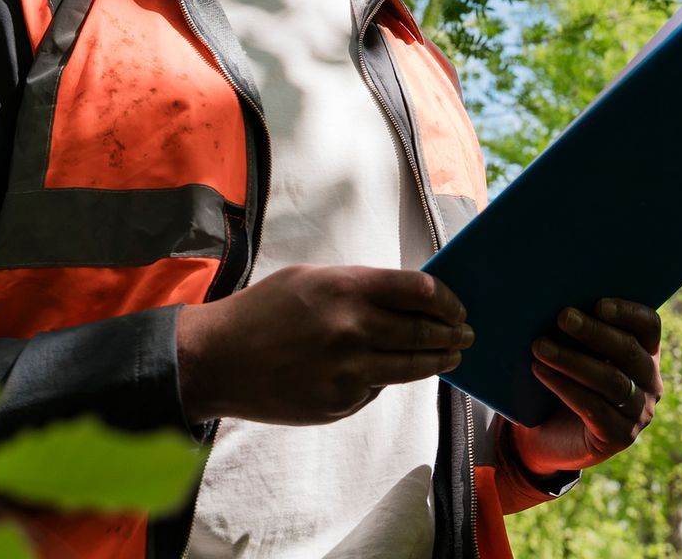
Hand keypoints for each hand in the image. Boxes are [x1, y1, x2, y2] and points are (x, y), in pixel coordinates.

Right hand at [175, 264, 472, 424]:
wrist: (216, 359)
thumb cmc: (264, 310)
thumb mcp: (313, 279)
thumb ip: (361, 286)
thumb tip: (408, 298)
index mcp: (348, 288)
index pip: (420, 290)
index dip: (447, 300)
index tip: (458, 307)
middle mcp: (353, 329)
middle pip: (424, 332)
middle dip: (452, 334)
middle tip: (466, 335)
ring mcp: (347, 370)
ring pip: (410, 367)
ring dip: (437, 361)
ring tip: (451, 356)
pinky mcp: (339, 402)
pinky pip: (375, 389)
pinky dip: (384, 379)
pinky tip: (384, 372)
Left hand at [508, 298, 662, 475]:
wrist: (549, 436)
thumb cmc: (563, 380)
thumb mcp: (575, 352)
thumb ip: (576, 330)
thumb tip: (558, 303)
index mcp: (646, 353)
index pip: (649, 326)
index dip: (628, 312)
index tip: (598, 304)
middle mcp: (650, 382)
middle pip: (628, 351)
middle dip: (594, 332)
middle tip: (562, 316)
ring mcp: (638, 413)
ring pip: (611, 380)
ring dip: (573, 360)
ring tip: (540, 346)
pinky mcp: (619, 437)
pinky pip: (594, 408)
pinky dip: (565, 387)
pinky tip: (540, 372)